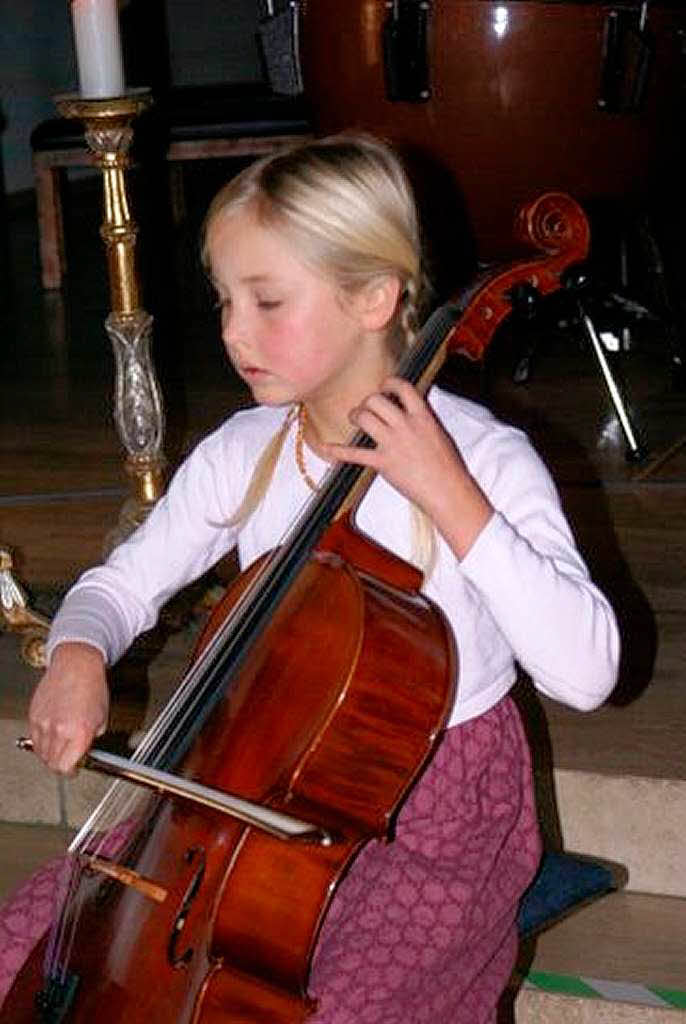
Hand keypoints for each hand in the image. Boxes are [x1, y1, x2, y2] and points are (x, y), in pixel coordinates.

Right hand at [28, 642, 108, 774]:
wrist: (76, 665)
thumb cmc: (92, 687)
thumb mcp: (102, 718)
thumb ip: (90, 740)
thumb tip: (82, 753)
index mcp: (79, 732)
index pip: (65, 767)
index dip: (71, 771)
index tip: (75, 769)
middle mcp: (59, 730)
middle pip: (51, 763)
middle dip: (61, 764)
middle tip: (69, 757)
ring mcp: (43, 723)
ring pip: (40, 753)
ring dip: (51, 754)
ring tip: (62, 744)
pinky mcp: (34, 716)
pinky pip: (34, 738)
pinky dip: (42, 741)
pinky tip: (53, 733)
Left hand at [320, 378, 492, 558]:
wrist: (448, 491)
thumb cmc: (448, 468)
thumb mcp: (439, 435)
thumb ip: (423, 421)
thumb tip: (411, 413)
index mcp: (423, 417)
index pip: (402, 387)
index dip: (389, 383)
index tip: (383, 387)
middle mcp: (406, 426)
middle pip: (376, 400)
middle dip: (367, 402)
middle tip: (366, 409)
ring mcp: (393, 444)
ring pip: (364, 417)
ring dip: (355, 416)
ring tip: (354, 420)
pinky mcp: (383, 463)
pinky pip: (355, 453)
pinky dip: (338, 451)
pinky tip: (327, 447)